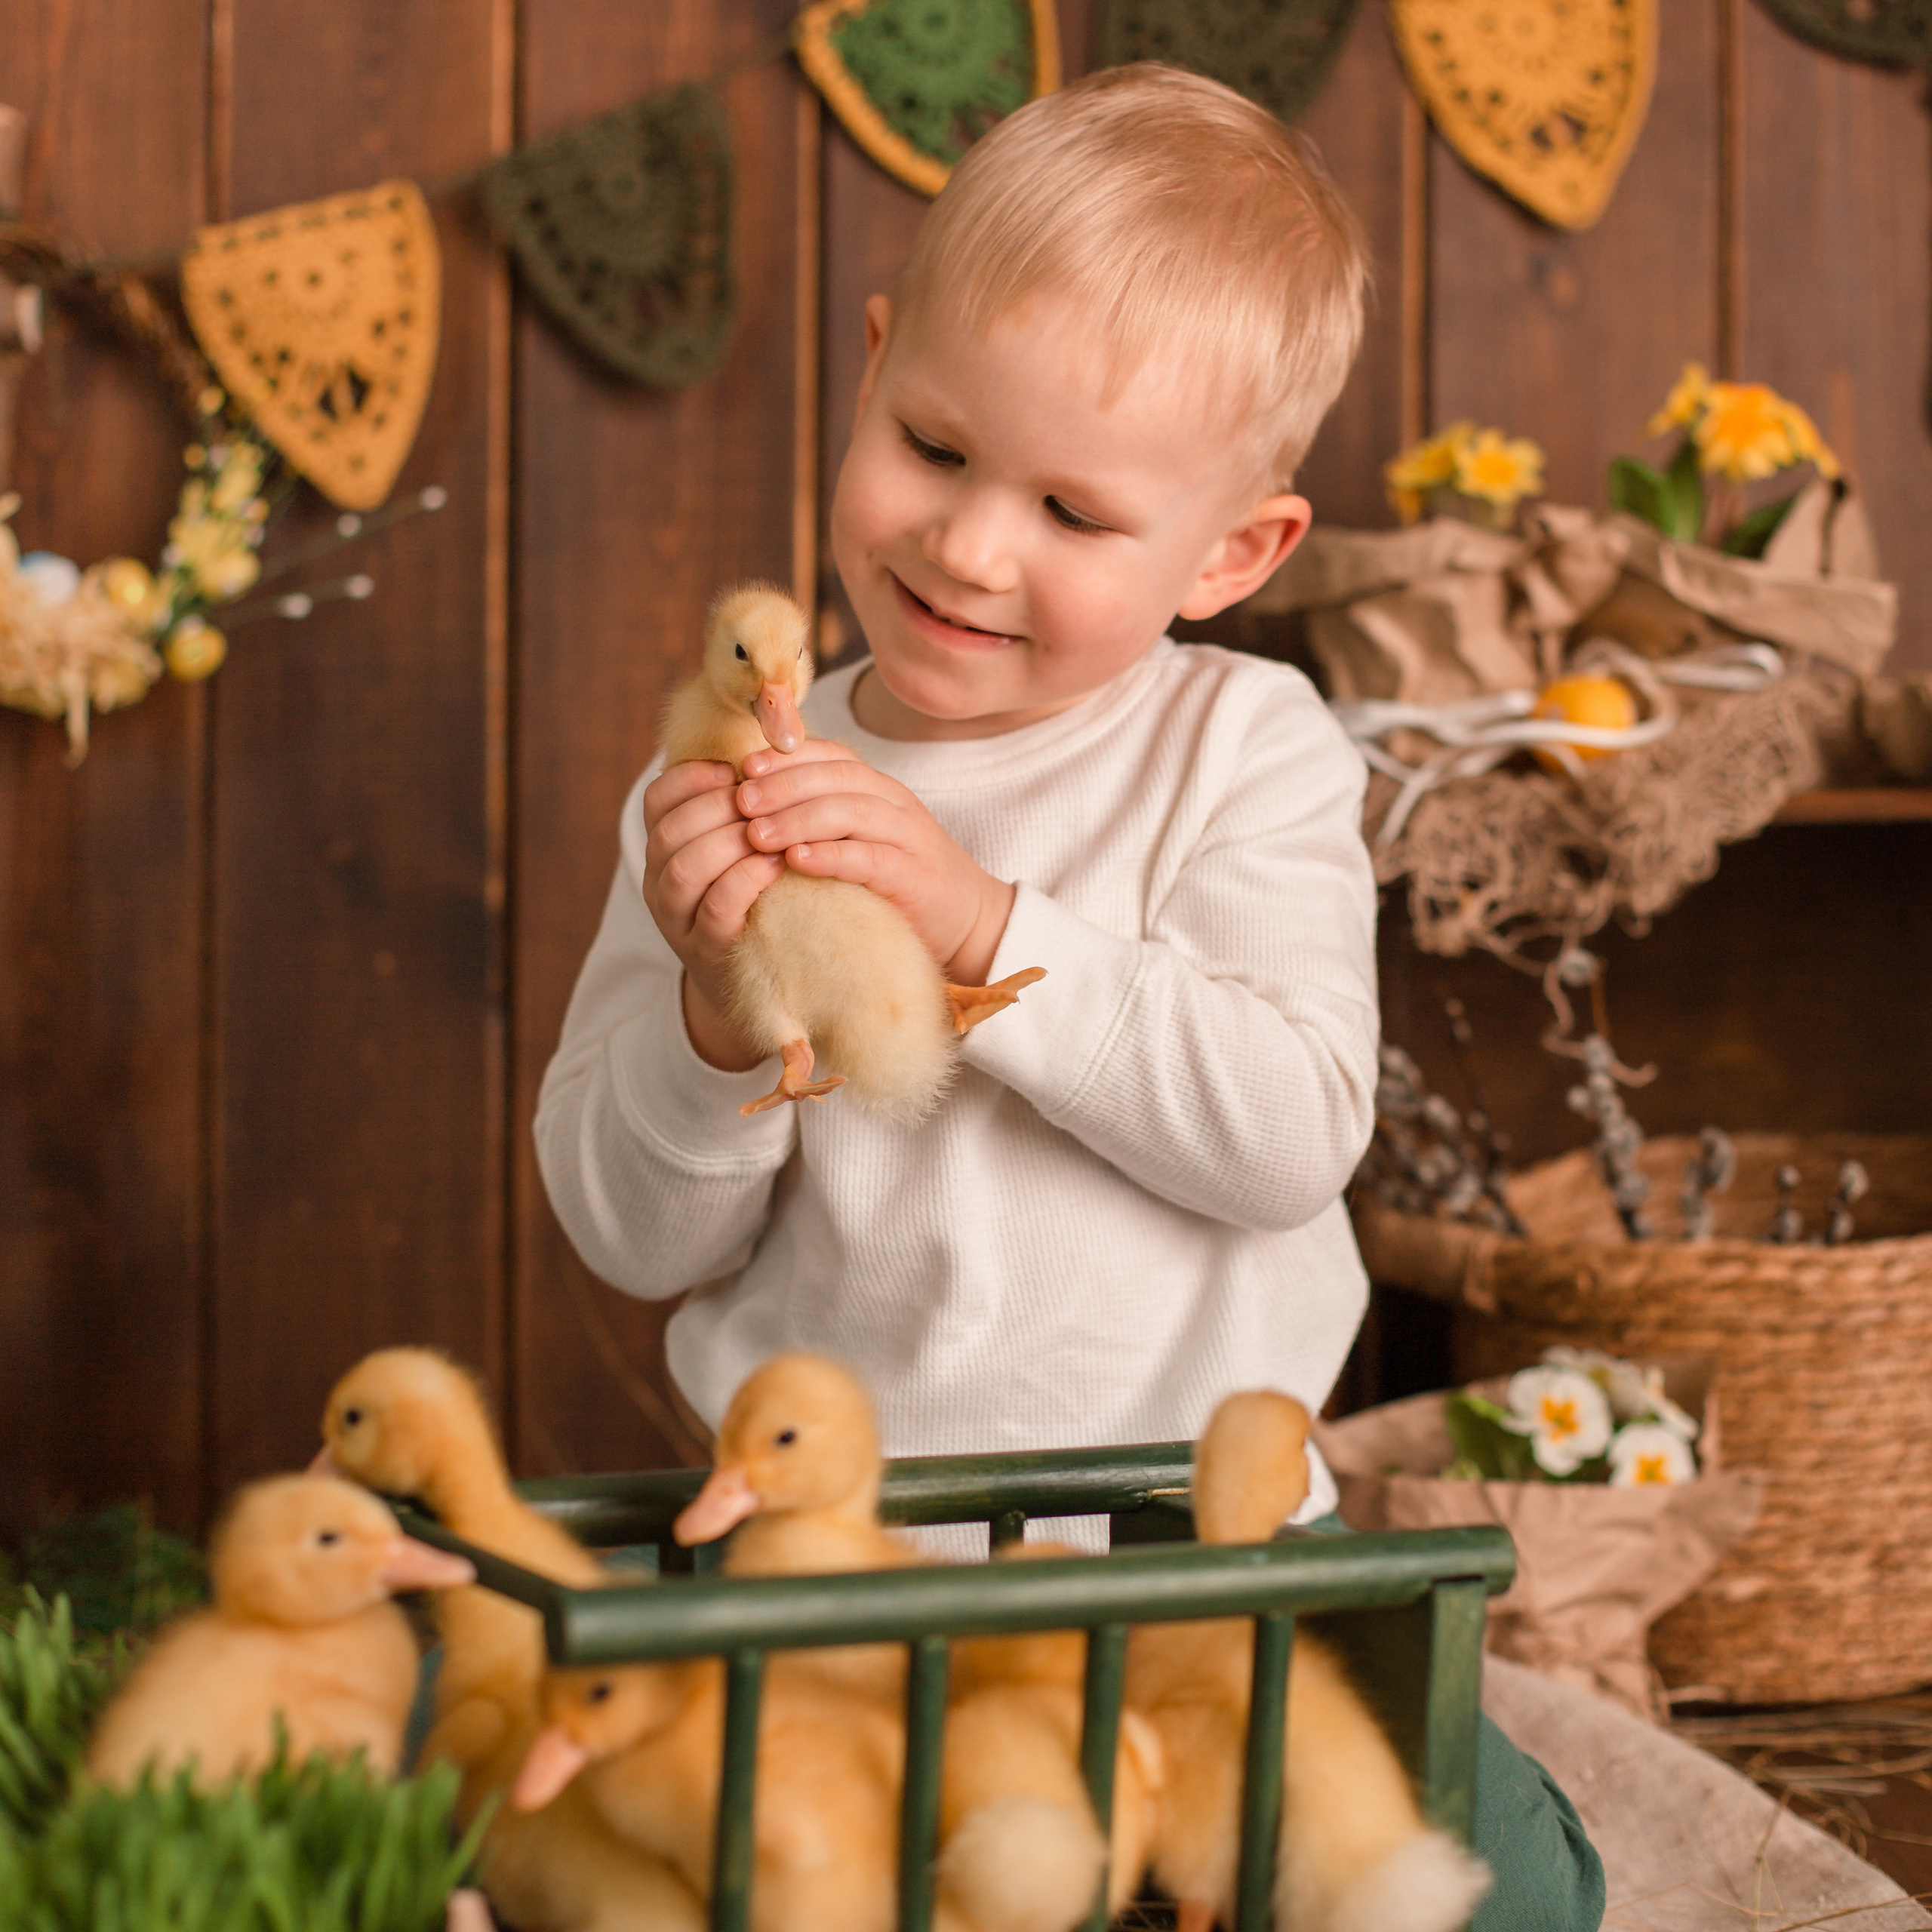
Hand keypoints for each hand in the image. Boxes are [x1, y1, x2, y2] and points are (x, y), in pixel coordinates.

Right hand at [640, 759, 784, 1069]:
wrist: (760, 981)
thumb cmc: (760, 899)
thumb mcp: (743, 849)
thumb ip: (746, 807)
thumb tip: (772, 744)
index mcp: (665, 848)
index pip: (658, 799)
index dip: (692, 778)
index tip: (734, 770)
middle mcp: (659, 882)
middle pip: (670, 831)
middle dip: (717, 808)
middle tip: (760, 799)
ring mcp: (678, 920)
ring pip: (685, 868)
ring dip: (731, 842)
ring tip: (771, 832)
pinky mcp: (707, 951)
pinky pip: (716, 908)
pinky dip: (745, 880)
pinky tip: (777, 866)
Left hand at [736, 740, 1015, 984]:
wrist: (967, 921)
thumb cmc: (899, 881)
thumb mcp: (860, 838)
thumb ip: (822, 818)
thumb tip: (756, 807)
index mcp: (878, 788)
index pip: (830, 756)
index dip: (786, 758)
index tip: (743, 768)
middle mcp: (895, 803)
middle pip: (836, 777)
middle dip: (783, 785)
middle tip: (741, 801)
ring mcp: (908, 838)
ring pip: (851, 811)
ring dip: (799, 819)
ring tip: (758, 833)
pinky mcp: (913, 877)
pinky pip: (869, 857)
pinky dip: (831, 856)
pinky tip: (796, 860)